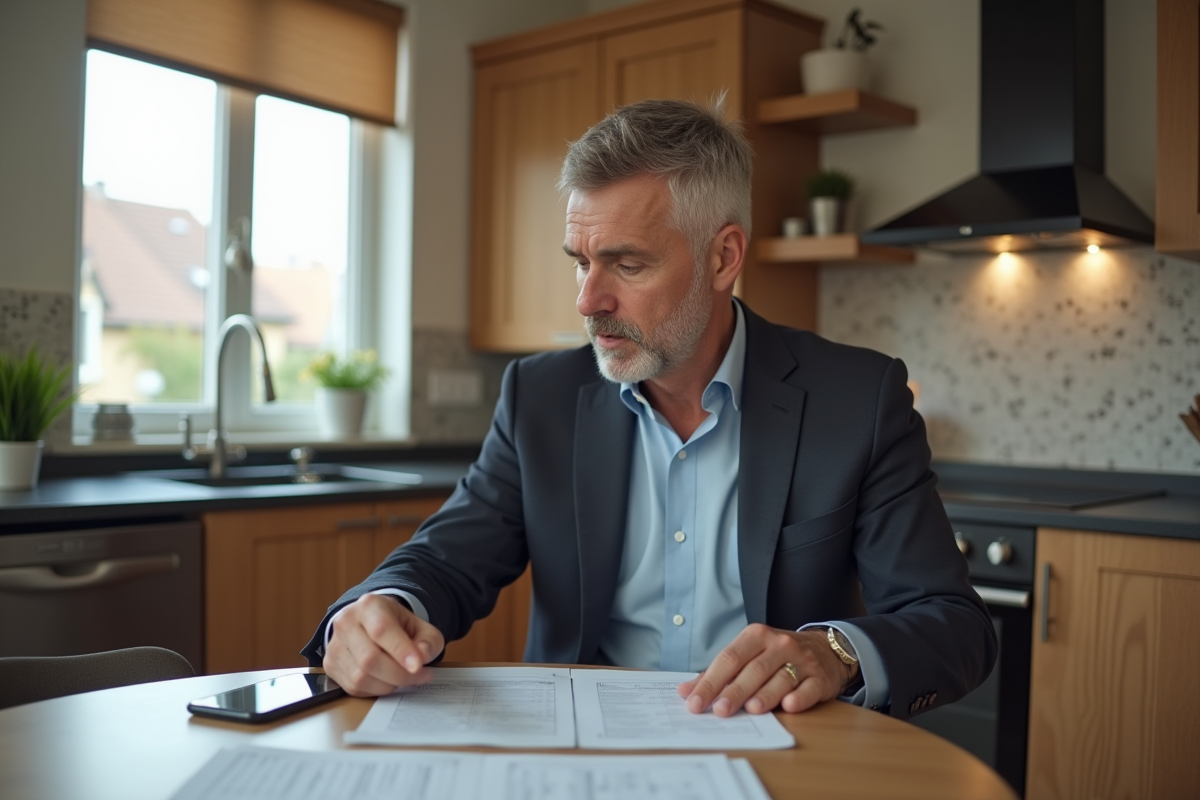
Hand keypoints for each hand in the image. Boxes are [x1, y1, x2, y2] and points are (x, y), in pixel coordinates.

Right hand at [322, 593, 444, 696]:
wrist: (369, 622)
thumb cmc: (396, 625)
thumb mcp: (420, 625)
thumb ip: (428, 641)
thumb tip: (421, 658)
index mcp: (369, 606)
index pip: (382, 630)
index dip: (401, 651)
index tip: (418, 666)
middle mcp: (346, 622)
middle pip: (369, 658)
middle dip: (399, 674)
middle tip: (420, 676)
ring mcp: (334, 645)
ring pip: (361, 677)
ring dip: (389, 684)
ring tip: (405, 677)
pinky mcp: (330, 665)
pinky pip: (354, 688)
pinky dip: (376, 690)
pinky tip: (387, 681)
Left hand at [677, 624, 857, 715]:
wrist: (825, 650)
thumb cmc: (777, 655)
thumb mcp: (749, 655)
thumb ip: (718, 673)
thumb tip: (684, 692)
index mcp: (756, 636)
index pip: (729, 658)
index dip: (710, 681)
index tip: (694, 702)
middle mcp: (779, 644)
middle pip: (752, 669)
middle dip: (734, 690)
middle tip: (719, 710)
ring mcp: (801, 660)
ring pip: (780, 678)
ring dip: (766, 694)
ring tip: (751, 709)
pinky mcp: (819, 677)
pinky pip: (808, 687)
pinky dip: (799, 697)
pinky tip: (789, 705)